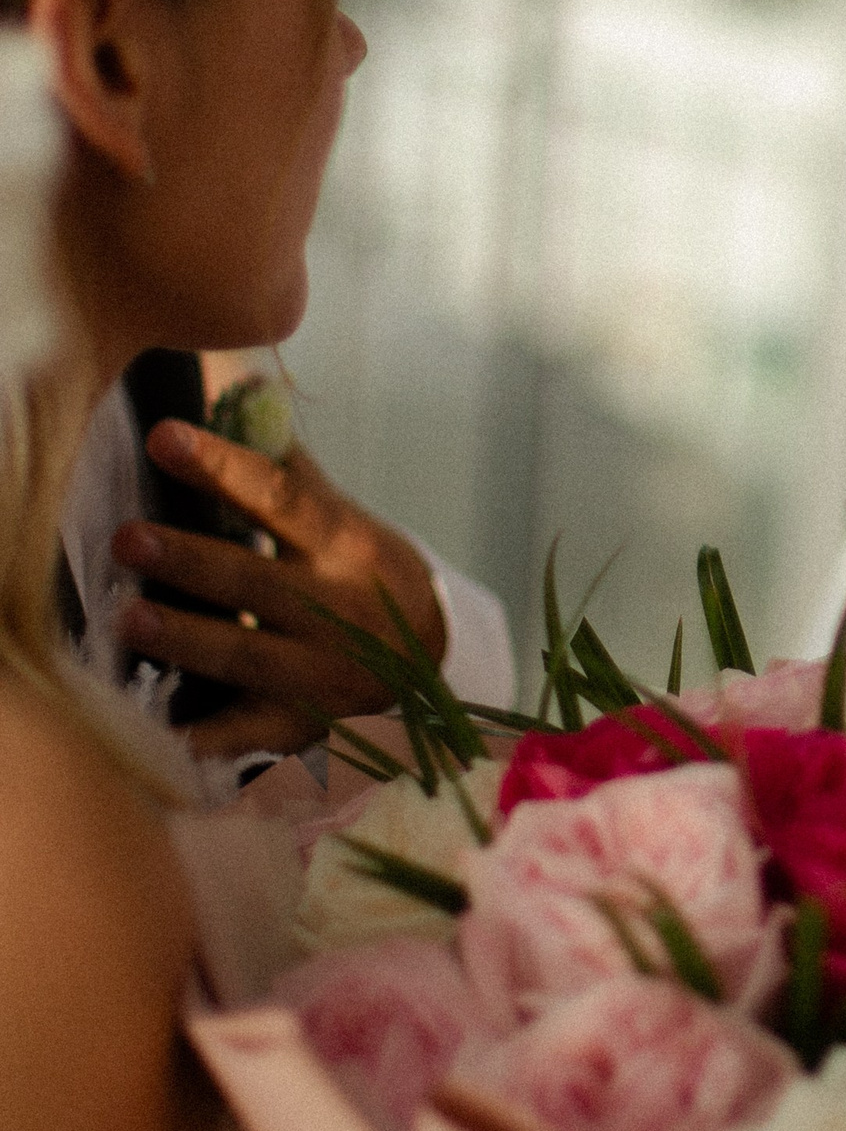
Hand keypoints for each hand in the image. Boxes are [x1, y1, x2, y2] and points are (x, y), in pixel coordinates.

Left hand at [112, 420, 448, 762]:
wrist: (430, 672)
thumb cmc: (367, 583)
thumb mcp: (347, 525)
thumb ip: (291, 473)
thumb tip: (238, 393)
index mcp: (346, 547)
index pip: (283, 498)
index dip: (223, 468)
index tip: (164, 437)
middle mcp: (340, 611)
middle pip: (259, 581)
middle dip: (191, 561)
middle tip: (128, 539)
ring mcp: (323, 675)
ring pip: (250, 657)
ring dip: (189, 639)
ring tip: (130, 620)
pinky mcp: (304, 729)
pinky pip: (248, 736)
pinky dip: (206, 737)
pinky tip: (162, 729)